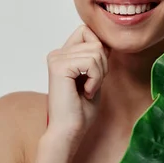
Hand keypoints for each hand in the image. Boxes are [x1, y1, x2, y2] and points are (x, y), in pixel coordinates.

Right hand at [46, 24, 109, 144]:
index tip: (95, 73)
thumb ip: (97, 57)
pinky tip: (86, 92)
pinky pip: (91, 62)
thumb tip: (107, 41)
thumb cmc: (81, 110)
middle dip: (102, 66)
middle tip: (91, 86)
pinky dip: (96, 79)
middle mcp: (57, 54)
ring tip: (88, 90)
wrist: (69, 131)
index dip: (99, 49)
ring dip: (99, 74)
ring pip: (96, 51)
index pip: (86, 31)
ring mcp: (56, 58)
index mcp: (63, 55)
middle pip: (96, 42)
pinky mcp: (59, 66)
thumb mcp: (95, 77)